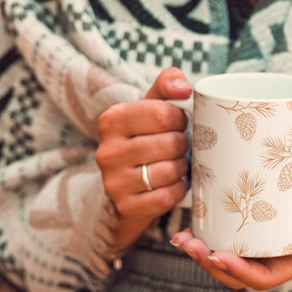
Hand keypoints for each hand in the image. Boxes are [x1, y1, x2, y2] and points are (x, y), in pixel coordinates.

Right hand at [96, 67, 191, 251]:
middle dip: (182, 145)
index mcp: (112, 120)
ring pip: (169, 171)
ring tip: (174, 164)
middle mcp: (107, 151)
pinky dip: (177, 190)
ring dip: (180, 168)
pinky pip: (166, 198)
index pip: (162, 114)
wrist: (126, 185)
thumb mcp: (150, 106)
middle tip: (178, 147)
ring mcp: (114, 182)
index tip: (177, 124)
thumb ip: (167, 84)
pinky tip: (171, 184)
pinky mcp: (126, 206)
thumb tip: (183, 88)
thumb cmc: (145, 138)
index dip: (180, 120)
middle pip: (170, 144)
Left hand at [171, 167, 291, 289]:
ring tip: (181, 238)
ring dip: (200, 253)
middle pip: (236, 274)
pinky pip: (222, 240)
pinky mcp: (247, 229)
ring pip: (224, 259)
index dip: (237, 272)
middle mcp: (272, 259)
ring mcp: (257, 247)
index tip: (216, 256)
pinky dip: (203, 236)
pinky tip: (186, 226)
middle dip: (208, 264)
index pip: (261, 278)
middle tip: (189, 244)